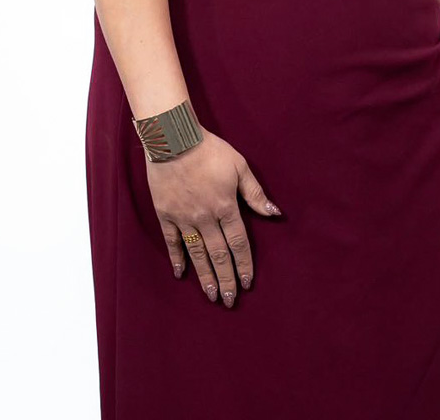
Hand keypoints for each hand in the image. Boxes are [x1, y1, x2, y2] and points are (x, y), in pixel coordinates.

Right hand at [146, 126, 282, 307]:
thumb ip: (255, 193)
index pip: (239, 243)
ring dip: (205, 276)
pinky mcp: (165, 214)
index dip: (244, 264)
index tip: (247, 283)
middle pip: (218, 255)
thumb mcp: (239, 166)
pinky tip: (181, 274)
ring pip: (197, 253)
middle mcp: (206, 218)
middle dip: (226, 279)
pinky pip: (172, 241)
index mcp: (226, 207)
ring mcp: (184, 218)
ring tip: (211, 295)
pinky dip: (177, 258)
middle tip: (229, 300)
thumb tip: (274, 214)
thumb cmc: (210, 150)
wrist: (173, 139)